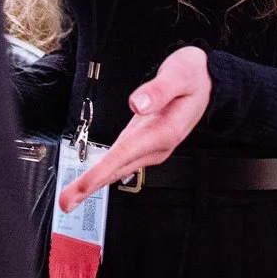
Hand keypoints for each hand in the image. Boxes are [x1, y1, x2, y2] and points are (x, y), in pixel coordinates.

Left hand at [58, 46, 211, 211]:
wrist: (210, 81)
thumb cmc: (194, 76)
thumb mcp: (179, 75)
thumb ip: (158, 90)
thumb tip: (137, 104)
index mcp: (164, 131)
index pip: (125, 154)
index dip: (101, 172)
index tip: (82, 188)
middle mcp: (158, 144)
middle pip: (119, 168)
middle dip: (91, 186)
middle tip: (67, 203)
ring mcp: (153, 145)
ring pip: (120, 167)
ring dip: (95, 182)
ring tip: (73, 196)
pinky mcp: (147, 141)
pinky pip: (123, 160)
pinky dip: (106, 171)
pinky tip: (94, 179)